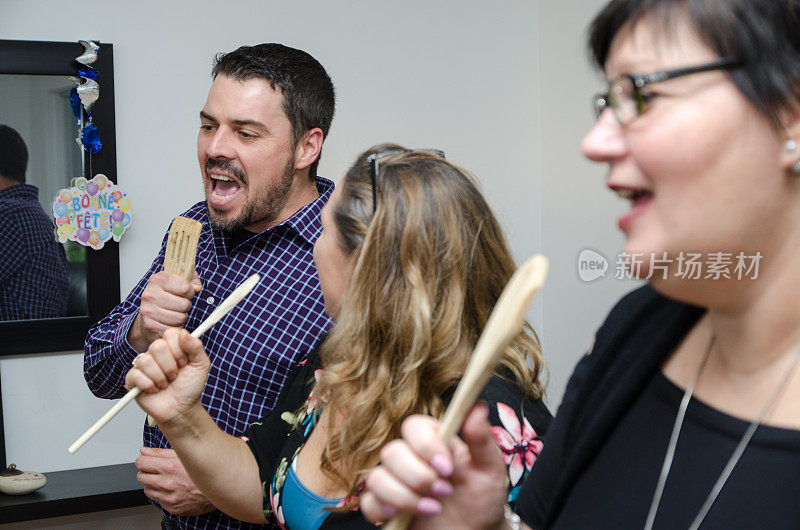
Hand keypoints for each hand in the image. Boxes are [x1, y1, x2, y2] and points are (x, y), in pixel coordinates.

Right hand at [126, 328, 209, 425]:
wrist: (181, 409)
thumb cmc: (190, 386)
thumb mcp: (201, 365)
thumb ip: (196, 347)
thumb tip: (184, 333)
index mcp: (173, 346)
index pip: (170, 334)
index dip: (179, 349)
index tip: (185, 362)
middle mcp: (157, 352)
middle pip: (157, 346)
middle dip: (170, 366)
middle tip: (175, 375)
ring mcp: (143, 365)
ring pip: (146, 361)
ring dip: (161, 378)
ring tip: (166, 384)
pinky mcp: (133, 378)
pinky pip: (135, 375)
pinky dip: (149, 386)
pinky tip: (155, 390)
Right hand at [129, 270, 201, 351]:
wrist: (146, 312)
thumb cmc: (164, 296)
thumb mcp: (176, 280)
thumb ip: (191, 278)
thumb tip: (197, 287)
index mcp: (157, 280)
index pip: (184, 287)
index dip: (190, 291)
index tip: (185, 292)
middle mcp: (150, 295)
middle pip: (184, 304)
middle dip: (186, 305)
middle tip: (179, 304)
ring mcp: (149, 311)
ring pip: (180, 318)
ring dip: (181, 317)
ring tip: (174, 312)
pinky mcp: (151, 326)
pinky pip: (174, 328)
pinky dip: (175, 327)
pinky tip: (169, 321)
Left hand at [136, 447, 214, 515]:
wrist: (218, 488)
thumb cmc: (203, 469)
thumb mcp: (183, 455)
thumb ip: (160, 453)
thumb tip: (144, 451)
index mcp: (170, 467)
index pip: (141, 463)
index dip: (142, 460)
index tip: (145, 461)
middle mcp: (167, 483)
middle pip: (141, 477)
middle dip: (147, 472)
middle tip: (157, 470)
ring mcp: (169, 497)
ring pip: (147, 490)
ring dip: (153, 484)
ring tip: (166, 480)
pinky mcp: (172, 507)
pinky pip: (158, 500)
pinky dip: (162, 495)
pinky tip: (172, 489)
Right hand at [361, 404, 509, 529]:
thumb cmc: (481, 498)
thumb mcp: (489, 469)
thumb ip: (481, 439)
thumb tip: (477, 406)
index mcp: (432, 442)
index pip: (413, 426)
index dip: (426, 445)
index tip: (448, 467)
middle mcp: (410, 458)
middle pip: (392, 452)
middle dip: (419, 476)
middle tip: (445, 492)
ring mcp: (395, 482)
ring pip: (377, 477)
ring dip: (405, 496)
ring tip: (434, 509)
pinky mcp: (385, 507)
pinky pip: (368, 502)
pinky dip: (384, 509)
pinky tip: (405, 517)